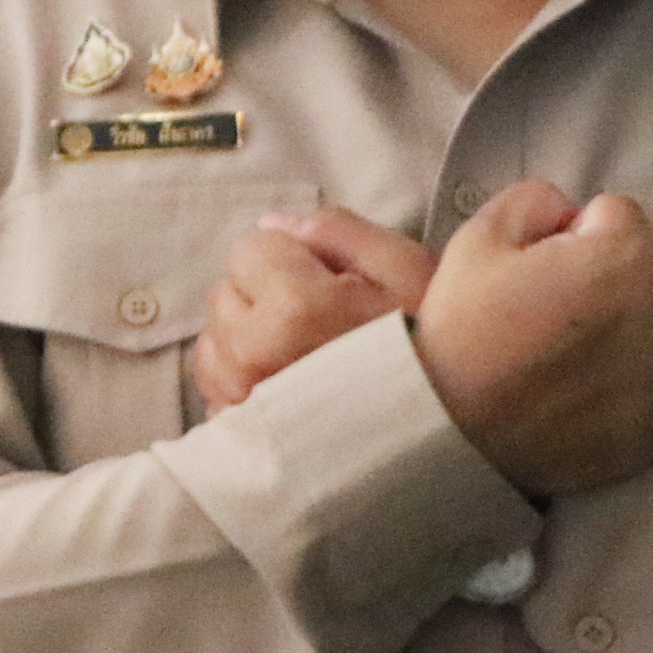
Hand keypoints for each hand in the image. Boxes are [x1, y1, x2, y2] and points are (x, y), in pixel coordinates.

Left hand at [196, 207, 435, 410]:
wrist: (438, 428)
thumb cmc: (432, 347)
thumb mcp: (408, 270)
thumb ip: (337, 231)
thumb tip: (272, 224)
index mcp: (294, 308)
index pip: (250, 248)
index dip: (291, 258)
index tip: (329, 285)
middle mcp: (251, 352)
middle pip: (226, 292)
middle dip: (265, 297)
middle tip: (320, 324)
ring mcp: (236, 396)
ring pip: (214, 339)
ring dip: (247, 338)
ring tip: (305, 357)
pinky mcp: (229, 428)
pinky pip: (214, 384)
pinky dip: (240, 380)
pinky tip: (287, 387)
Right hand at [414, 181, 652, 496]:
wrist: (464, 436)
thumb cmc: (467, 341)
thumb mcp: (473, 246)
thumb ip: (530, 201)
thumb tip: (562, 208)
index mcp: (626, 255)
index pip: (614, 214)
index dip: (568, 234)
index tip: (540, 266)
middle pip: (640, 265)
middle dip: (604, 275)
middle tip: (549, 310)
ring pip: (642, 317)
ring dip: (617, 322)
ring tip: (562, 352)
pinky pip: (641, 371)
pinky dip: (622, 374)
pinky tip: (579, 386)